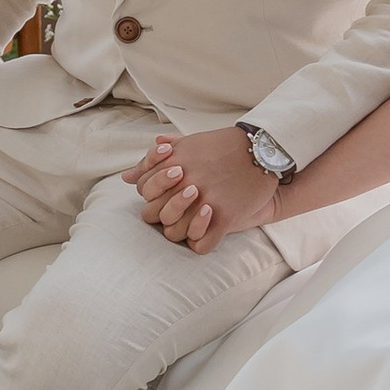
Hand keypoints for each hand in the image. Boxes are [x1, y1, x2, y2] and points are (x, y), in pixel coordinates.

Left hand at [125, 124, 281, 250]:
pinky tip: (208, 231)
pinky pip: (202, 245)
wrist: (263, 150)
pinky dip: (201, 242)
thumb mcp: (187, 145)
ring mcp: (204, 202)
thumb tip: (127, 177)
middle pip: (154, 214)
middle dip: (162, 214)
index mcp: (172, 165)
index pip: (144, 191)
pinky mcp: (224, 217)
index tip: (169, 191)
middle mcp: (184, 184)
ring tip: (194, 219)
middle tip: (181, 208)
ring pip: (175, 232)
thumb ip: (154, 161)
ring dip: (181, 229)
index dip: (152, 195)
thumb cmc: (224, 145)